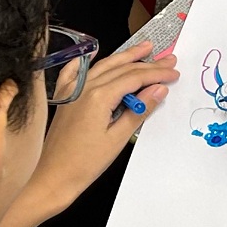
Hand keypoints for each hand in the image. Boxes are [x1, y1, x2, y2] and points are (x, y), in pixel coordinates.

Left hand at [31, 40, 178, 209]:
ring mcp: (73, 91)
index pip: (135, 78)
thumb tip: (158, 90)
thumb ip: (139, 111)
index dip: (157, 74)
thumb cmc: (84, 164)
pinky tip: (93, 53)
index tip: (174, 73)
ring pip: (103, 66)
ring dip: (125, 57)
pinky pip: (75, 73)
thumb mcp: (118, 138)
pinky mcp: (65, 99)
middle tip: (168, 58)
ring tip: (144, 49)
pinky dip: (86, 62)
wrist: (52, 176)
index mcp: (99, 97)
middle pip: (121, 68)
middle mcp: (84, 88)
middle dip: (147, 62)